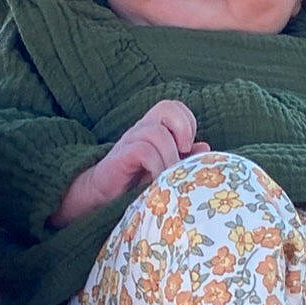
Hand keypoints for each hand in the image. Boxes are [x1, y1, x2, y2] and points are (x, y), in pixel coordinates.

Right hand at [50, 100, 209, 224]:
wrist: (100, 198)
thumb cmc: (135, 183)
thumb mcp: (164, 168)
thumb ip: (184, 158)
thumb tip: (205, 147)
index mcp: (154, 128)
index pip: (174, 106)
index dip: (187, 121)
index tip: (187, 147)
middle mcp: (141, 130)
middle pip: (166, 107)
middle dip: (183, 128)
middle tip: (183, 153)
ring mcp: (129, 141)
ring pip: (156, 132)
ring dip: (170, 157)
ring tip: (170, 176)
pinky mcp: (120, 158)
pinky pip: (143, 151)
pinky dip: (156, 166)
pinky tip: (156, 182)